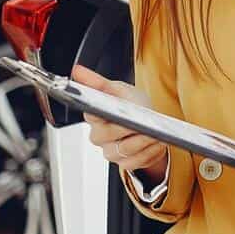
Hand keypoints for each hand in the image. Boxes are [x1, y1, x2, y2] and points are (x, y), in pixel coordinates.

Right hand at [72, 64, 168, 183]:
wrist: (148, 124)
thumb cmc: (130, 105)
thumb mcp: (118, 90)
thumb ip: (98, 82)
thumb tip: (77, 70)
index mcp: (94, 116)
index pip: (90, 114)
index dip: (99, 113)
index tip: (111, 110)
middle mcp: (98, 136)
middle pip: (107, 134)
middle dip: (126, 128)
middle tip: (141, 122)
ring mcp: (110, 151)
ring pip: (123, 149)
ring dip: (142, 140)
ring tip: (154, 132)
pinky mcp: (124, 163)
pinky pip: (135, 161)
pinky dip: (149, 151)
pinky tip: (157, 143)